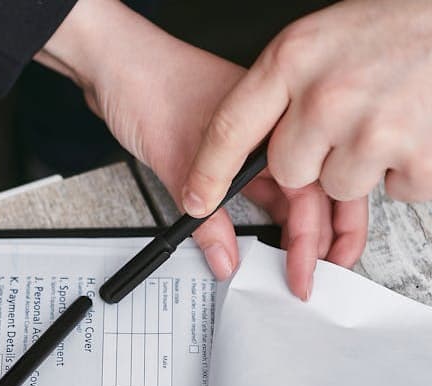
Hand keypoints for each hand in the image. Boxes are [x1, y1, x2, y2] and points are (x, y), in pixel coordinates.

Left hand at [36, 0, 366, 298]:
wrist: (114, 64)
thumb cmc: (150, 84)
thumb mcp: (178, 162)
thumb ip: (206, 220)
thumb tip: (225, 259)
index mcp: (276, 122)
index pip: (311, 184)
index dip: (316, 234)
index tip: (309, 269)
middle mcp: (270, 132)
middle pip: (309, 191)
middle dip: (318, 237)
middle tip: (315, 276)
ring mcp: (251, 143)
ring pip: (285, 192)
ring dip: (292, 228)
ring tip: (297, 265)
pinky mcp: (227, 153)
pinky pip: (255, 190)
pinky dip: (262, 216)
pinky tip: (264, 238)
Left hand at [182, 0, 431, 243]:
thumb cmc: (431, 14)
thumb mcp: (338, 32)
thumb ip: (297, 84)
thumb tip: (270, 134)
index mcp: (298, 58)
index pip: (229, 128)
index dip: (207, 171)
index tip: (195, 200)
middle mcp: (329, 99)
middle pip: (290, 169)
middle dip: (317, 156)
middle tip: (360, 118)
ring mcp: (375, 137)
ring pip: (342, 187)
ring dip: (368, 164)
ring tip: (404, 112)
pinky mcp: (422, 167)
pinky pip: (396, 194)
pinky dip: (415, 170)